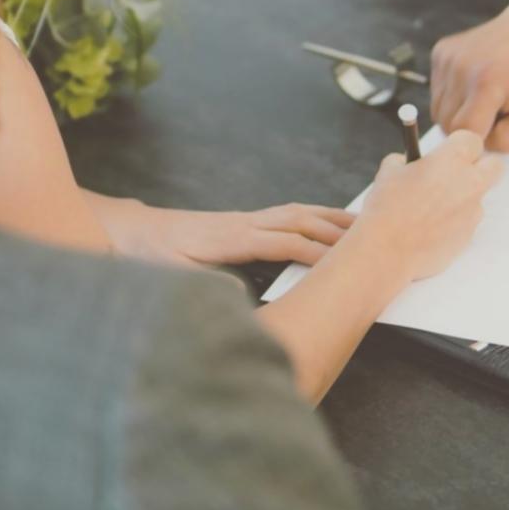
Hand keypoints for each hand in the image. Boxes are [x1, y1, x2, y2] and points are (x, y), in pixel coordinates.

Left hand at [94, 198, 354, 267]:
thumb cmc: (152, 254)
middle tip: (373, 237)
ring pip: (297, 212)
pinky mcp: (246, 221)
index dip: (315, 251)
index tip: (344, 261)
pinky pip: (288, 214)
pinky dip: (315, 215)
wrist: (135, 231)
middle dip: (336, 229)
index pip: (284, 242)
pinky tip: (328, 221)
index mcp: (231, 238)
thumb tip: (238, 296)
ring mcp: (247, 218)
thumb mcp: (172, 275)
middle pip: (299, 220)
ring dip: (331, 217)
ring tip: (365, 224)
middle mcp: (244, 223)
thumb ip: (205, 285)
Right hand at [354, 130, 504, 280]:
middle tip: (456, 174)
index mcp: (451, 160)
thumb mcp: (389, 172)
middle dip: (480, 167)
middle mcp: (469, 183)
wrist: (387, 251)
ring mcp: (472, 212)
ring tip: (430, 210)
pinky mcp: (469, 236)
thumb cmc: (386, 208)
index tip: (447, 152)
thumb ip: (407, 161)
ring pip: (478, 197)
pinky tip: (429, 229)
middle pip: (494, 166)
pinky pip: (467, 223)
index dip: (459, 146)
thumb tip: (410, 162)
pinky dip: (454, 223)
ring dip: (462, 198)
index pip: (472, 140)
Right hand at [431, 0, 508, 152]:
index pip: (463, 134)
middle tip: (497, 112)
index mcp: (488, 83)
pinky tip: (477, 82)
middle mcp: (461, 67)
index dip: (479, 141)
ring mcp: (448, 57)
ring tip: (488, 97)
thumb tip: (476, 149)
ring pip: (438, 110)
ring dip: (460, 112)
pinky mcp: (441, 51)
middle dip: (470, 128)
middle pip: (447, 124)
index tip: (497, 132)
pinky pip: (437, 91)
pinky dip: (454, 95)